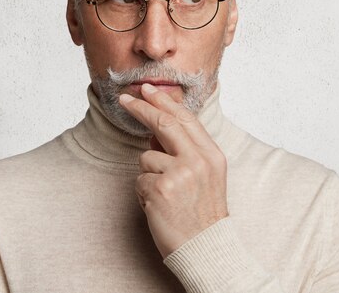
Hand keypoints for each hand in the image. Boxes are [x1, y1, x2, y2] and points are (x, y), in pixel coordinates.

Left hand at [119, 83, 228, 257]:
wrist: (206, 248)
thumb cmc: (203, 213)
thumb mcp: (207, 176)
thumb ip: (187, 150)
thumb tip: (156, 131)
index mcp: (212, 155)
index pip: (186, 118)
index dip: (164, 101)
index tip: (149, 91)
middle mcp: (198, 160)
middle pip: (163, 123)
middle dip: (141, 109)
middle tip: (126, 100)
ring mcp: (179, 174)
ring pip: (146, 158)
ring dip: (148, 175)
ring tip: (165, 196)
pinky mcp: (160, 189)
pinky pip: (139, 180)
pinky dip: (144, 193)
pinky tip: (159, 206)